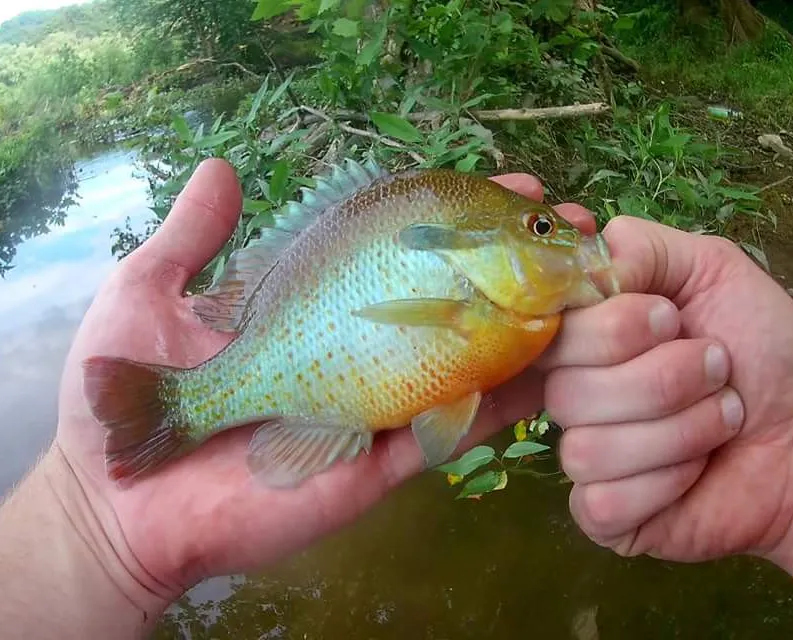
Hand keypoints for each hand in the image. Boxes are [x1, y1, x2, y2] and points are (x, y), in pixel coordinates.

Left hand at [49, 161, 681, 608]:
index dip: (456, 216)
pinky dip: (506, 401)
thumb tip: (221, 169)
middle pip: (451, 299)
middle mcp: (360, 346)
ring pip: (470, 361)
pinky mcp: (383, 458)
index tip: (512, 184)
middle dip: (518, 262)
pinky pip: (455, 427)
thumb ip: (195, 236)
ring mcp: (379, 402)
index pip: (399, 250)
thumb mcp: (152, 294)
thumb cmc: (125, 391)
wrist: (124, 498)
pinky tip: (554, 366)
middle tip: (575, 228)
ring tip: (591, 286)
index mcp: (318, 305)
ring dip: (532, 325)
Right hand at [547, 215, 792, 559]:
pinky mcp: (600, 513)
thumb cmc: (759, 348)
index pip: (546, 328)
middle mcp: (572, 390)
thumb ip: (643, 248)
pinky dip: (667, 482)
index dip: (611, 327)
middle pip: (566, 390)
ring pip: (587, 448)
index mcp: (585, 334)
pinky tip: (698, 472)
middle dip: (663, 378)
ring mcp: (582, 454)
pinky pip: (602, 501)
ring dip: (678, 431)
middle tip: (716, 367)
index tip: (669, 319)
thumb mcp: (713, 268)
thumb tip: (584, 263)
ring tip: (723, 420)